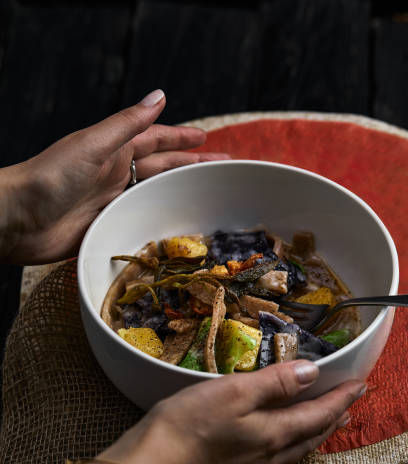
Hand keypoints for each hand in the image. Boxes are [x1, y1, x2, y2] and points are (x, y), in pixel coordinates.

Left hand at [0, 89, 228, 263]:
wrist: (19, 219)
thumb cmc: (51, 176)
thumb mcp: (94, 143)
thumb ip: (127, 124)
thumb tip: (159, 96)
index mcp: (114, 149)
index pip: (156, 140)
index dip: (181, 138)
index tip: (207, 139)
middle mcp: (117, 174)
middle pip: (163, 168)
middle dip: (191, 165)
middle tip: (222, 169)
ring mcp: (114, 201)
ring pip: (156, 194)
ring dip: (181, 193)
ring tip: (208, 196)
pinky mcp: (110, 225)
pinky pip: (142, 220)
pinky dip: (161, 220)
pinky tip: (178, 225)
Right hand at [103, 361, 364, 463]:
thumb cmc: (187, 426)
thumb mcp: (232, 393)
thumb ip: (274, 383)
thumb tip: (312, 373)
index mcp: (272, 435)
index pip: (318, 414)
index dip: (340, 398)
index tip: (361, 385)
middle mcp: (268, 460)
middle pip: (311, 437)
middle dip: (332, 419)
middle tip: (349, 407)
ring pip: (294, 453)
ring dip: (313, 436)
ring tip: (324, 426)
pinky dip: (289, 449)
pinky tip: (278, 448)